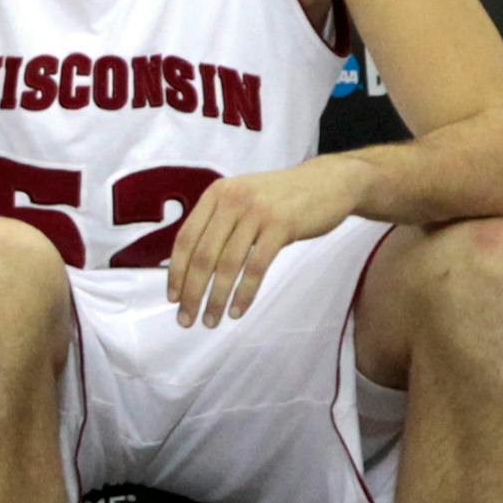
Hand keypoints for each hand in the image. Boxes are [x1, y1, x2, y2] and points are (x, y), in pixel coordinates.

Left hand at [168, 157, 367, 326]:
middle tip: (187, 319)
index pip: (185, 239)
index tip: (173, 298)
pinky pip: (256, 267)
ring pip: (227, 265)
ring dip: (216, 298)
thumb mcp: (242, 199)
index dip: (176, 272)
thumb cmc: (281, 198)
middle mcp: (231, 200)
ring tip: (211, 321)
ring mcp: (257, 212)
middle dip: (192, 292)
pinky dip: (244, 293)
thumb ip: (218, 224)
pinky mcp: (281, 226)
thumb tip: (191, 269)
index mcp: (216, 195)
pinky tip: (238, 310)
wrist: (329, 182)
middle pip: (202, 256)